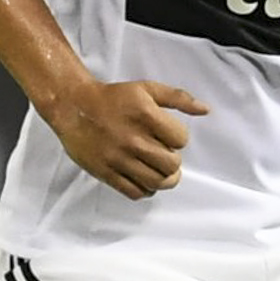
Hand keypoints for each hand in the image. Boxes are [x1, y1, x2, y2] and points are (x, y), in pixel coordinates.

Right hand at [47, 82, 209, 200]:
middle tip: (164, 156)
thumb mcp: (147, 88)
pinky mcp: (105, 172)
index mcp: (146, 116)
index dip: (178, 139)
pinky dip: (144, 190)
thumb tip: (206, 110)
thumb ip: (178, 97)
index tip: (168, 136)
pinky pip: (134, 192)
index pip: (181, 140)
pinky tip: (142, 180)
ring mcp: (118, 158)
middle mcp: (133, 139)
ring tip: (159, 172)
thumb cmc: (113, 97)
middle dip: (173, 162)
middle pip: (171, 165)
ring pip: (155, 182)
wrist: (73, 106)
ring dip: (163, 180)